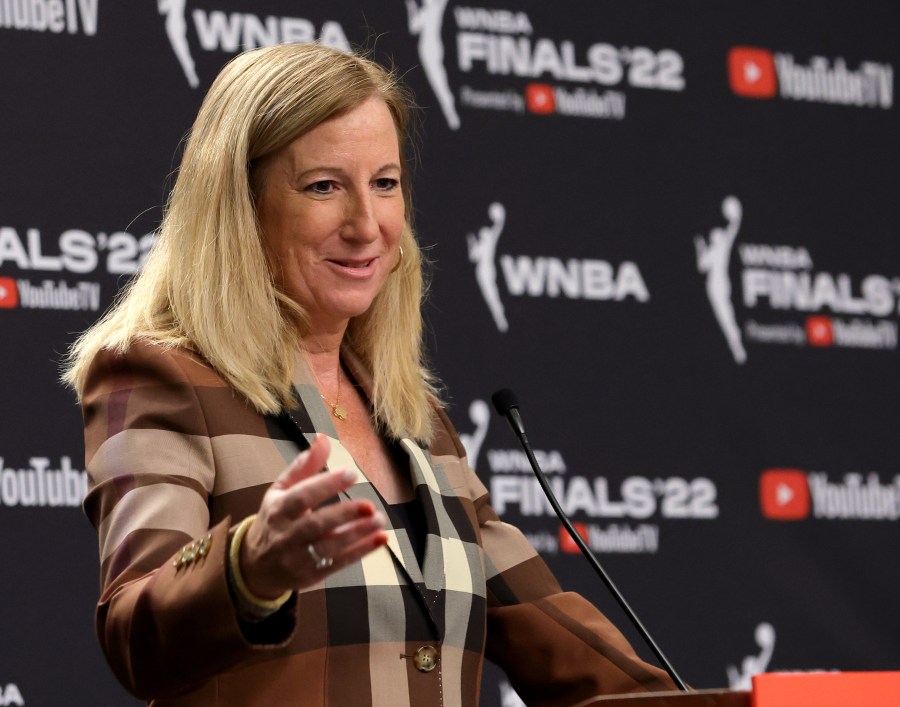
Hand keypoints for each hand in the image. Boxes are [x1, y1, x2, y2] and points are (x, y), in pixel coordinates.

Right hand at [238, 435, 387, 597]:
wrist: (255, 567)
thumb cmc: (275, 519)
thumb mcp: (281, 490)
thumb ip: (304, 466)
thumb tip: (323, 438)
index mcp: (278, 509)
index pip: (302, 496)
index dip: (325, 485)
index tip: (351, 473)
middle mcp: (286, 535)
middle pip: (316, 525)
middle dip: (344, 514)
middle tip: (370, 505)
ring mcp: (297, 558)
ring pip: (329, 547)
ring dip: (356, 534)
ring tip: (379, 520)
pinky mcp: (311, 575)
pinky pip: (337, 564)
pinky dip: (360, 552)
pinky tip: (380, 539)